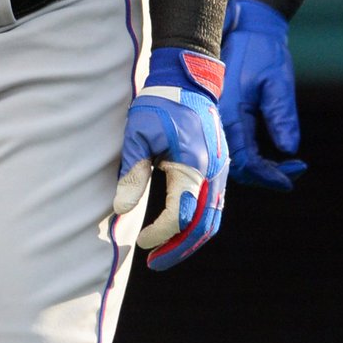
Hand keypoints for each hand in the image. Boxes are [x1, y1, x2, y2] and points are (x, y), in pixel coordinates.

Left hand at [113, 47, 227, 269]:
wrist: (187, 80)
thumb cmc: (160, 104)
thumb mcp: (138, 134)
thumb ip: (132, 172)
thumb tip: (121, 208)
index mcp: (193, 165)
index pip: (180, 214)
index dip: (160, 234)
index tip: (140, 242)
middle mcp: (213, 172)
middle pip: (202, 225)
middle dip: (178, 248)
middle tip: (154, 263)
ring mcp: (221, 171)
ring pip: (213, 219)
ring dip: (190, 240)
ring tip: (165, 253)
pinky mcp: (220, 168)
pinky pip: (215, 206)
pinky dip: (199, 224)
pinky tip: (180, 230)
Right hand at [220, 0, 306, 190]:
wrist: (246, 26)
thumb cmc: (262, 50)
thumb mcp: (278, 81)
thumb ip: (282, 115)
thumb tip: (289, 149)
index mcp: (230, 110)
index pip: (246, 160)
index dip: (268, 175)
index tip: (291, 180)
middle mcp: (218, 117)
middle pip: (236, 165)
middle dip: (265, 176)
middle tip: (294, 173)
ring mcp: (216, 115)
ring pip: (232, 157)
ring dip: (257, 168)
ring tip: (285, 168)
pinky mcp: (221, 113)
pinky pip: (231, 144)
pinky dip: (249, 156)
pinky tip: (268, 156)